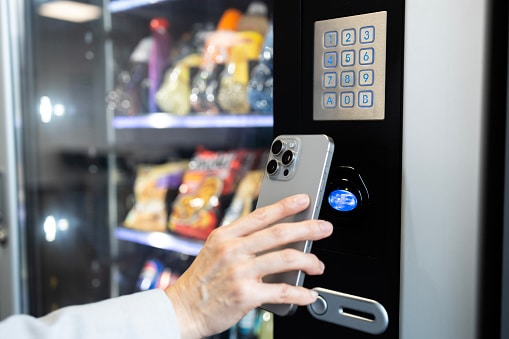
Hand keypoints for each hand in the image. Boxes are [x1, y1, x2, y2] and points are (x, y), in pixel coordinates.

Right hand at [165, 193, 332, 338]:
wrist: (182, 309)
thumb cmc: (200, 281)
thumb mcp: (214, 251)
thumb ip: (239, 241)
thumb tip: (273, 237)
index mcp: (225, 236)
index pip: (260, 215)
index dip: (285, 206)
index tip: (303, 200)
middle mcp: (233, 251)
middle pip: (278, 234)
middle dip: (307, 228)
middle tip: (324, 228)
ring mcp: (239, 272)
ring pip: (285, 259)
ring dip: (308, 261)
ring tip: (318, 265)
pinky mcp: (246, 295)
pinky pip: (282, 291)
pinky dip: (300, 293)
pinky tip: (308, 294)